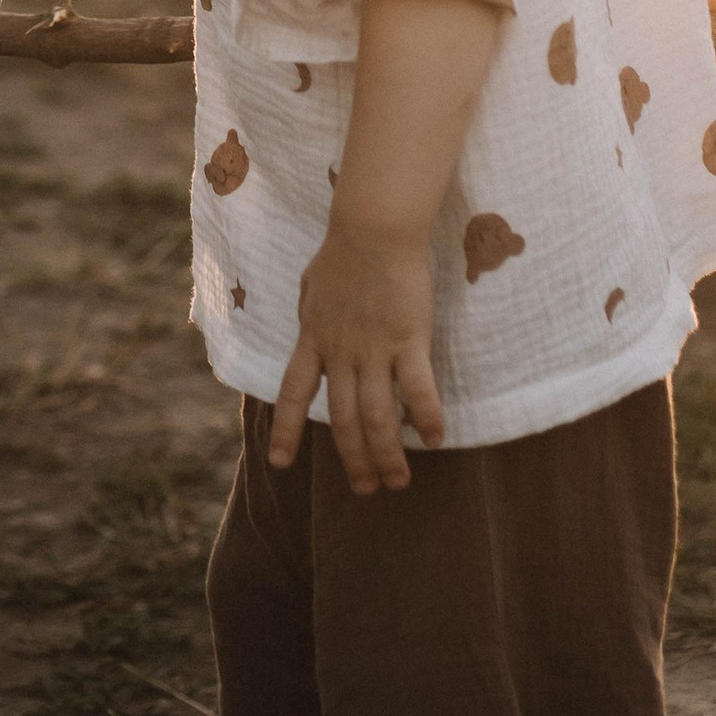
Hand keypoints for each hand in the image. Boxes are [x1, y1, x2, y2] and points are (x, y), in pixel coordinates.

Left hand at [270, 216, 444, 494]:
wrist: (373, 226)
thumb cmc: (345, 249)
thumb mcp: (312, 284)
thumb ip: (310, 311)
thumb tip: (307, 323)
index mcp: (313, 338)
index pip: (294, 392)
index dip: (287, 430)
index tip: (280, 463)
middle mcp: (340, 352)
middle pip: (342, 419)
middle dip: (353, 460)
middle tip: (367, 489)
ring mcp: (373, 349)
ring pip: (376, 417)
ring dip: (387, 454)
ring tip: (398, 480)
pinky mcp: (408, 340)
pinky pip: (417, 389)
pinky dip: (426, 418)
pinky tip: (435, 438)